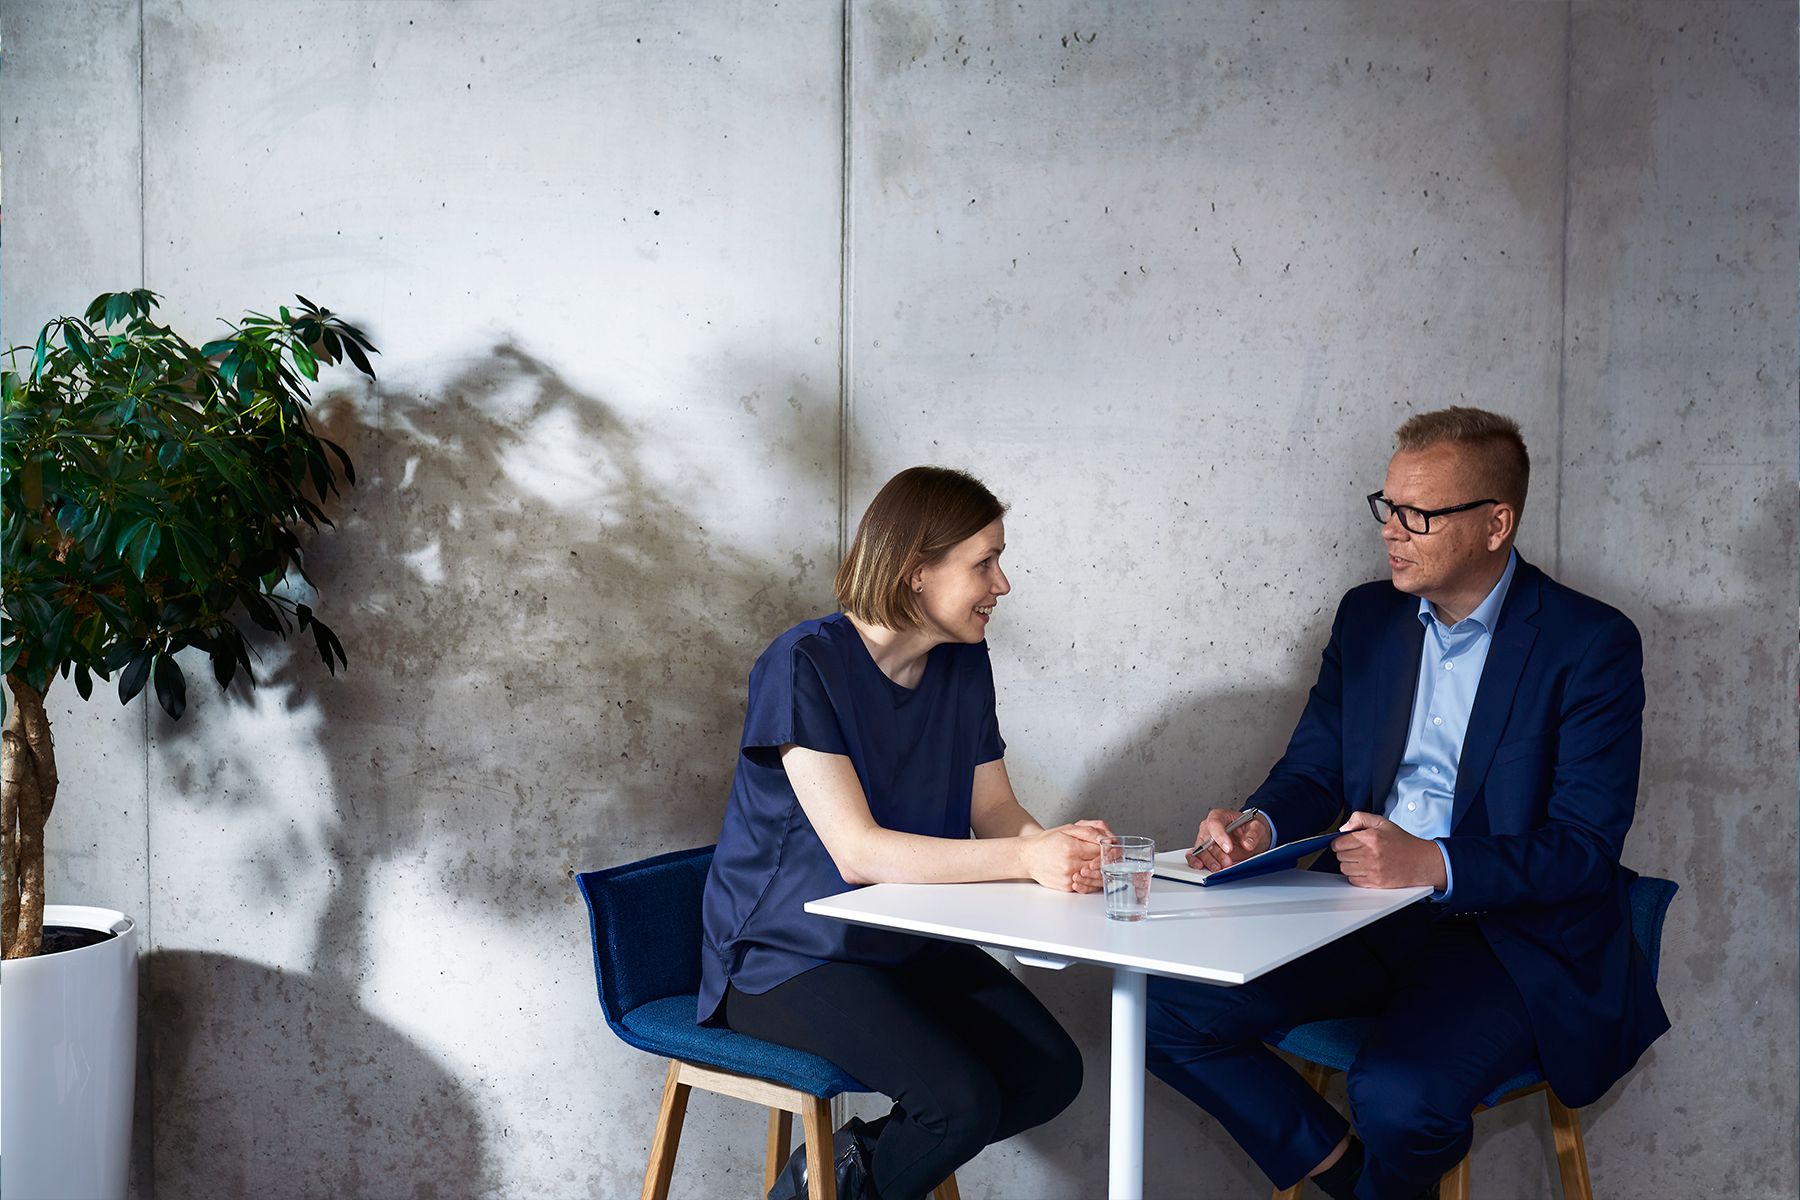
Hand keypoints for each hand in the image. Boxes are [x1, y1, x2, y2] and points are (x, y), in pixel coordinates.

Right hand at [1022, 824, 1108, 892]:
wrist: (1028, 856)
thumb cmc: (1047, 842)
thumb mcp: (1067, 829)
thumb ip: (1089, 831)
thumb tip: (1106, 838)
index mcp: (1073, 847)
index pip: (1101, 850)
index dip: (1108, 848)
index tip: (1108, 846)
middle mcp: (1071, 864)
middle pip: (1100, 864)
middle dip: (1106, 860)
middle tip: (1106, 855)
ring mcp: (1069, 877)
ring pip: (1095, 877)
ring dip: (1100, 871)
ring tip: (1096, 863)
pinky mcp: (1067, 887)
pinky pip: (1086, 886)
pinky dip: (1090, 880)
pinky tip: (1087, 872)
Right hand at [1186, 808, 1270, 871]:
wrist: (1250, 837)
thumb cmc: (1249, 828)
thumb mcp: (1257, 827)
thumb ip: (1252, 834)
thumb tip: (1247, 843)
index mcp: (1220, 816)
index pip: (1215, 823)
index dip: (1220, 836)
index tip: (1228, 848)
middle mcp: (1209, 827)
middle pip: (1207, 839)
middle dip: (1217, 853)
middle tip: (1227, 862)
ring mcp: (1204, 840)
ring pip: (1201, 850)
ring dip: (1209, 860)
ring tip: (1219, 868)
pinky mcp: (1203, 851)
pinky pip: (1194, 855)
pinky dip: (1196, 861)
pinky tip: (1201, 866)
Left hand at [1331, 811, 1447, 889]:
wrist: (1421, 861)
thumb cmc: (1402, 842)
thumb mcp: (1382, 822)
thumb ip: (1360, 818)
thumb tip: (1343, 828)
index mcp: (1371, 838)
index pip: (1339, 842)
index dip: (1339, 841)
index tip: (1344, 842)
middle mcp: (1370, 854)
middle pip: (1340, 856)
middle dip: (1344, 852)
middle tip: (1355, 850)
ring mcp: (1372, 870)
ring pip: (1344, 868)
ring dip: (1349, 864)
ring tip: (1361, 859)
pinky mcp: (1375, 882)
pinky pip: (1353, 880)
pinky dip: (1355, 875)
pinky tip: (1365, 869)